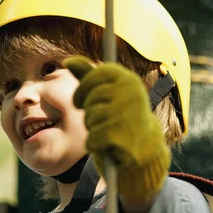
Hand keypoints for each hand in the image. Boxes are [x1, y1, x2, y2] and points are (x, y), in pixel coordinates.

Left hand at [64, 56, 169, 201]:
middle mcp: (132, 94)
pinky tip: (107, 146)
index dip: (83, 88)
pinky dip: (95, 145)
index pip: (96, 73)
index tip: (79, 101)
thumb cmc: (119, 119)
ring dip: (94, 129)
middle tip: (100, 120)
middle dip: (90, 112)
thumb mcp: (105, 95)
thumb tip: (67, 60)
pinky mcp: (124, 138)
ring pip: (92, 118)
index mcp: (129, 80)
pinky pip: (93, 138)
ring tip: (108, 132)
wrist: (145, 151)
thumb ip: (87, 77)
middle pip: (91, 98)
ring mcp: (129, 115)